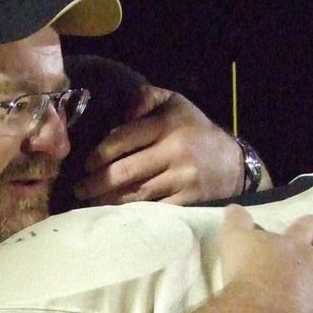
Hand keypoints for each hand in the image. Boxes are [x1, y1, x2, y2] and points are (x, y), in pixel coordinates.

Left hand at [72, 86, 249, 205]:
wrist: (234, 165)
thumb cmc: (195, 131)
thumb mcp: (175, 103)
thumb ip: (145, 97)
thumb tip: (122, 109)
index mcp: (167, 124)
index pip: (124, 139)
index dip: (99, 153)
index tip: (86, 164)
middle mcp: (175, 151)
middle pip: (126, 171)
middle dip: (97, 183)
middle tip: (79, 189)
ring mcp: (182, 178)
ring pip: (136, 194)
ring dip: (108, 201)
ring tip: (90, 203)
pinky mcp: (188, 201)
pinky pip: (154, 210)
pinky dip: (132, 214)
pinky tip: (115, 215)